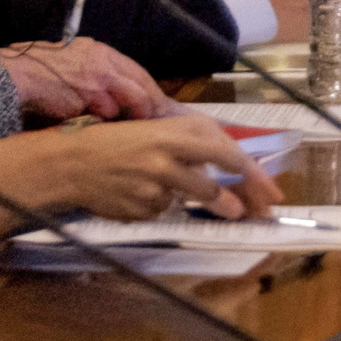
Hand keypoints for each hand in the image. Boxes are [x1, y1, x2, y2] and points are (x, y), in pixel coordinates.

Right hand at [0, 37, 171, 121]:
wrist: (16, 76)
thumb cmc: (43, 71)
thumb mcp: (77, 61)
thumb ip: (100, 73)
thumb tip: (123, 94)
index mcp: (102, 52)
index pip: (138, 73)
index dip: (151, 92)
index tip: (161, 107)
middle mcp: (103, 64)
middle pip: (140, 88)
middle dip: (149, 109)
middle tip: (155, 125)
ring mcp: (95, 82)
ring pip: (125, 104)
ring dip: (125, 118)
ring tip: (127, 132)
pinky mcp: (85, 100)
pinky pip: (102, 116)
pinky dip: (103, 124)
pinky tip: (99, 131)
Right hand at [1, 116, 285, 223]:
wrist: (71, 163)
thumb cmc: (116, 139)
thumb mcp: (155, 127)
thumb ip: (189, 141)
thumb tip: (226, 160)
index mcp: (173, 133)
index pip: (223, 152)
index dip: (251, 172)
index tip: (270, 187)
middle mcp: (165, 160)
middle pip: (211, 188)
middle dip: (235, 203)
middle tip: (253, 212)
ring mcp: (152, 189)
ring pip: (188, 200)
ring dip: (204, 206)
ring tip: (223, 211)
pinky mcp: (139, 210)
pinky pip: (162, 211)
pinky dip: (161, 205)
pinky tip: (143, 194)